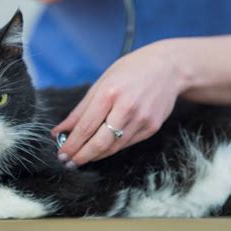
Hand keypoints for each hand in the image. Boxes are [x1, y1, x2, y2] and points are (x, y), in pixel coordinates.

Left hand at [51, 43, 188, 167]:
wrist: (169, 68)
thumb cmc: (131, 71)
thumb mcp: (102, 82)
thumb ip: (81, 109)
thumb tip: (60, 131)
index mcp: (110, 93)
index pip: (86, 126)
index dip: (71, 144)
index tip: (60, 154)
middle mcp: (126, 108)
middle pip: (100, 143)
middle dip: (81, 156)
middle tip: (67, 162)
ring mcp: (142, 120)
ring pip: (113, 147)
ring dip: (94, 156)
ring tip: (81, 158)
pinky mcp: (152, 128)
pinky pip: (126, 144)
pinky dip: (111, 148)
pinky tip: (101, 149)